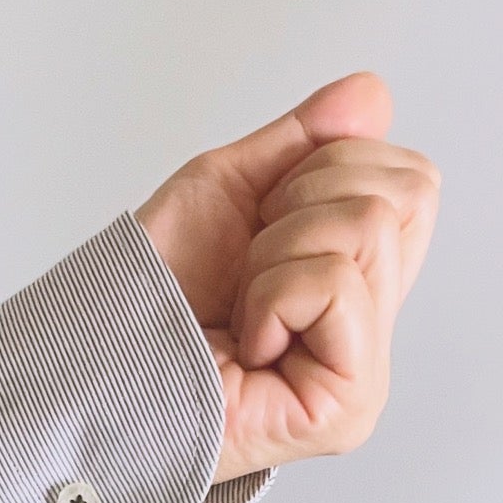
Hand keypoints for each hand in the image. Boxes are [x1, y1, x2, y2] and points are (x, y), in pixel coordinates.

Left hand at [133, 71, 439, 484]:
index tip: (256, 230)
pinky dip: (274, 292)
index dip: (326, 173)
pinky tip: (246, 341)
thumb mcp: (226, 193)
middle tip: (243, 272)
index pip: (409, 184)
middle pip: (404, 196)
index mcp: (355, 287)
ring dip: (276, 253)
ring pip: (369, 228)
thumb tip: (369, 95)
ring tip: (238, 311)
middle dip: (303, 206)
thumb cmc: (144, 301)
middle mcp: (368, 333)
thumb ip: (302, 145)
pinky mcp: (346, 406)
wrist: (92, 371)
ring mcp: (364, 376)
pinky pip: (337, 283)